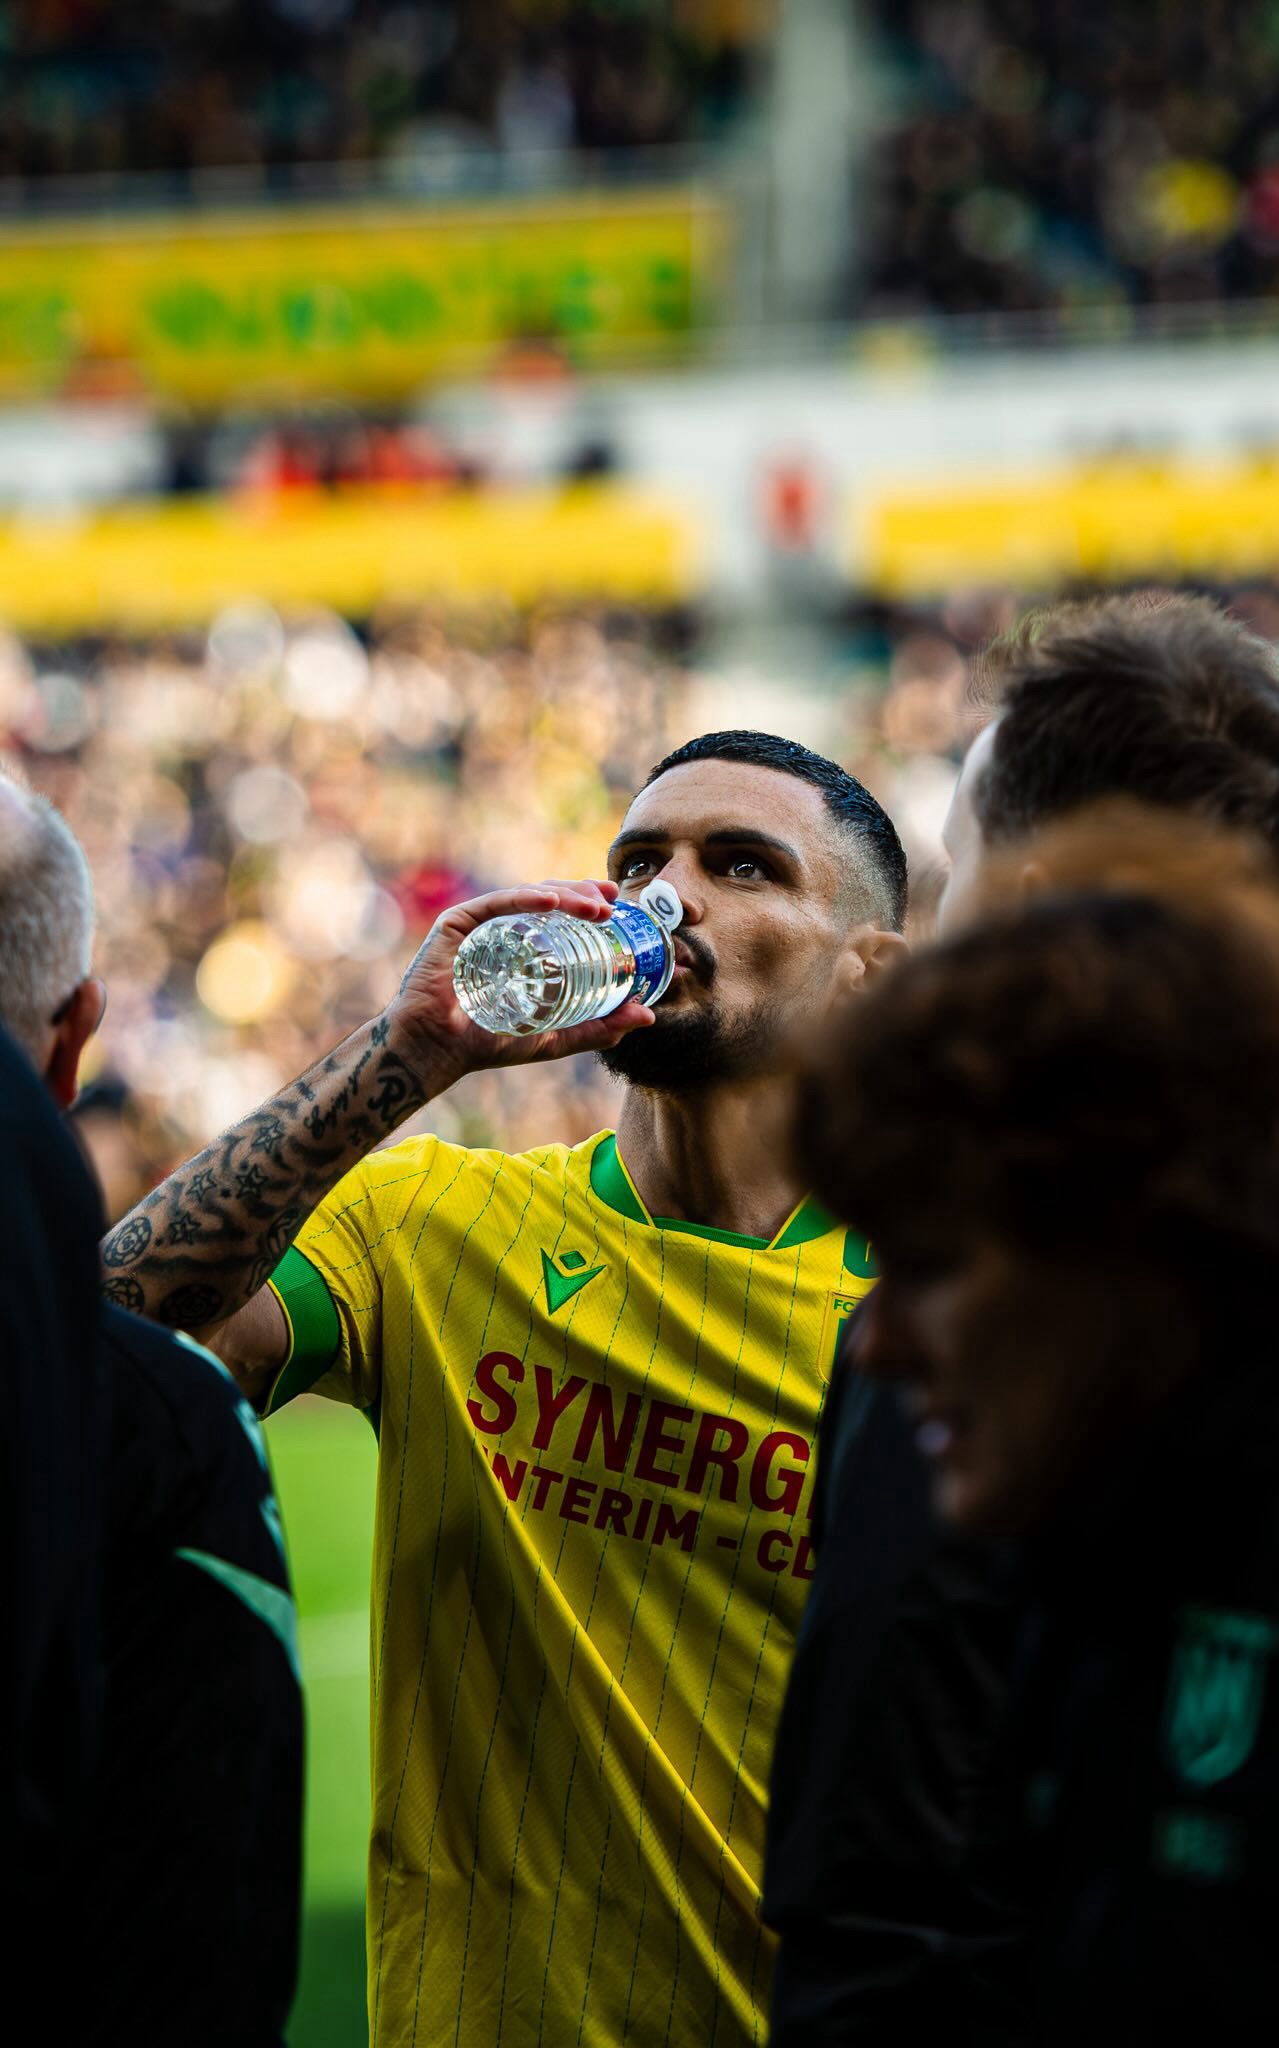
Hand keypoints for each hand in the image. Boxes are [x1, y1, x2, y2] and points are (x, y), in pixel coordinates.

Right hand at [383, 878, 655, 1083]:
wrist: (438, 1050)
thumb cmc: (488, 1043)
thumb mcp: (554, 1037)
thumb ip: (598, 1028)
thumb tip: (647, 1016)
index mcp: (523, 948)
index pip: (561, 916)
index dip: (590, 904)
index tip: (619, 906)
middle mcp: (503, 930)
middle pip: (549, 899)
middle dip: (584, 894)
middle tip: (612, 903)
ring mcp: (481, 924)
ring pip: (528, 895)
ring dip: (566, 894)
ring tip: (594, 906)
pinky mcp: (458, 923)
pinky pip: (495, 903)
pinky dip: (525, 898)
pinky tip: (552, 901)